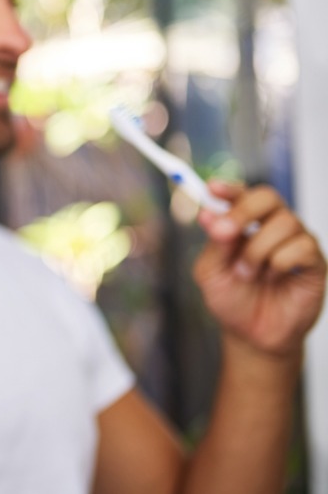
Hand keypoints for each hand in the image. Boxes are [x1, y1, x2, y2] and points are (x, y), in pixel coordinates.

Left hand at [193, 181, 326, 355]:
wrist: (252, 335)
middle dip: (243, 211)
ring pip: (284, 222)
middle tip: (225, 233)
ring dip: (257, 250)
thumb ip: (213, 244)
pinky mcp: (314, 262)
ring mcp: (295, 242)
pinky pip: (302, 247)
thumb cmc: (232, 300)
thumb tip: (209, 215)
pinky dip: (280, 263)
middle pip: (268, 197)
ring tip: (247, 274)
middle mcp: (271, 227)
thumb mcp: (211, 272)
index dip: (229, 188)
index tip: (212, 188)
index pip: (241, 194)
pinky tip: (274, 278)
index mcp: (244, 224)